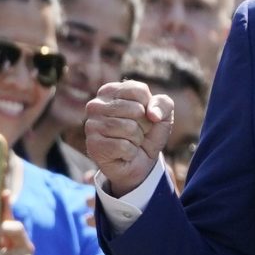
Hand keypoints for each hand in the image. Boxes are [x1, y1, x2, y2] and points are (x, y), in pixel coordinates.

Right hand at [84, 80, 174, 196]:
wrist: (140, 164)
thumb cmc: (147, 134)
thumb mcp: (162, 115)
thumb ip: (163, 105)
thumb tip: (152, 114)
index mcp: (110, 91)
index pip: (139, 91)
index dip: (149, 107)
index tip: (143, 116)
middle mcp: (96, 105)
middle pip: (135, 109)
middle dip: (144, 125)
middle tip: (136, 133)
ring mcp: (91, 125)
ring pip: (129, 128)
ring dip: (137, 139)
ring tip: (130, 142)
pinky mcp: (93, 144)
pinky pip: (123, 146)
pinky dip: (130, 152)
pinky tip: (123, 153)